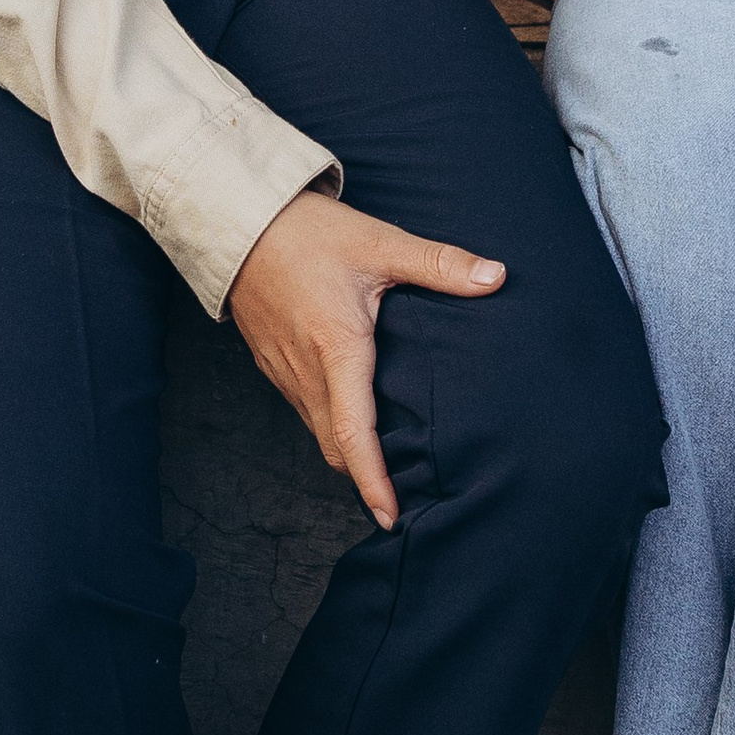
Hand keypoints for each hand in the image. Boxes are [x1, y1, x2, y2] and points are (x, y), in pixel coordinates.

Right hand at [227, 190, 504, 526]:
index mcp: (335, 349)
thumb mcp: (379, 242)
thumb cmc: (306, 232)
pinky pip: (303, 408)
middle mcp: (304, 371)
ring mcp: (282, 370)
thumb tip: (496, 277)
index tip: (390, 515)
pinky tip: (353, 411)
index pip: (354, 433)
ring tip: (384, 460)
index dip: (373, 480)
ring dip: (347, 450)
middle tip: (402, 495)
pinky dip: (329, 424)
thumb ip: (439, 264)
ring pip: (317, 429)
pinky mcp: (271, 363)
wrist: (237, 219)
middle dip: (364, 475)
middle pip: (335, 446)